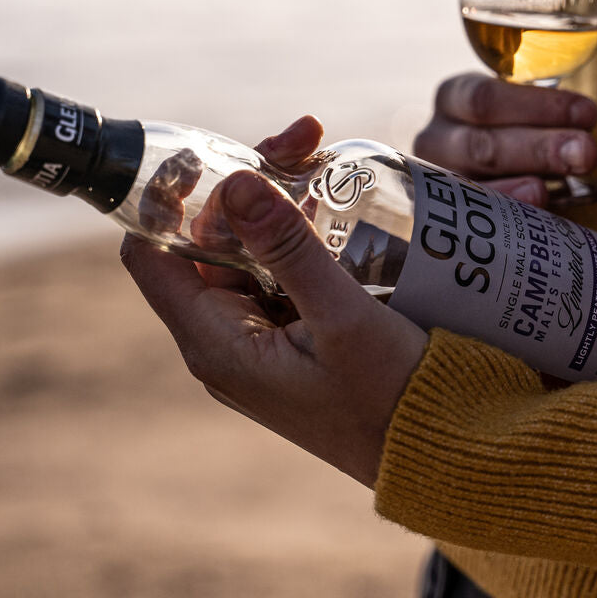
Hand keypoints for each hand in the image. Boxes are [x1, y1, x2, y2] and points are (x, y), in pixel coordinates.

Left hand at [120, 117, 428, 486]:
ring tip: (321, 155)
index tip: (212, 151)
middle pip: (207, 243)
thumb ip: (290, 248)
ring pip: (248, 254)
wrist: (444, 458)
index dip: (168, 198)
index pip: (152, 254)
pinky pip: (282, 275)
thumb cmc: (394, 401)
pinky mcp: (297, 342)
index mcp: (217, 343)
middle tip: (304, 138)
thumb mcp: (343, 317)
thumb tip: (235, 181)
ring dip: (277, 204)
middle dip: (244, 185)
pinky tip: (338, 203)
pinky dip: (301, 235)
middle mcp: (227, 344)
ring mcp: (262, 344)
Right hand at [413, 73, 596, 206]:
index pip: (486, 98)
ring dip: (521, 186)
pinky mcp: (444, 218)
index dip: (538, 107)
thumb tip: (583, 145)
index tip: (588, 114)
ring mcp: (435, 183)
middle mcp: (436, 139)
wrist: (488, 180)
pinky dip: (507, 213)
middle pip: (482, 145)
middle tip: (587, 153)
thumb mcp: (522, 116)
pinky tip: (536, 205)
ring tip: (558, 185)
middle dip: (539, 148)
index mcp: (454, 98)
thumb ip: (546, 120)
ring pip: (474, 185)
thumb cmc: (513, 136)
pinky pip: (472, 219)